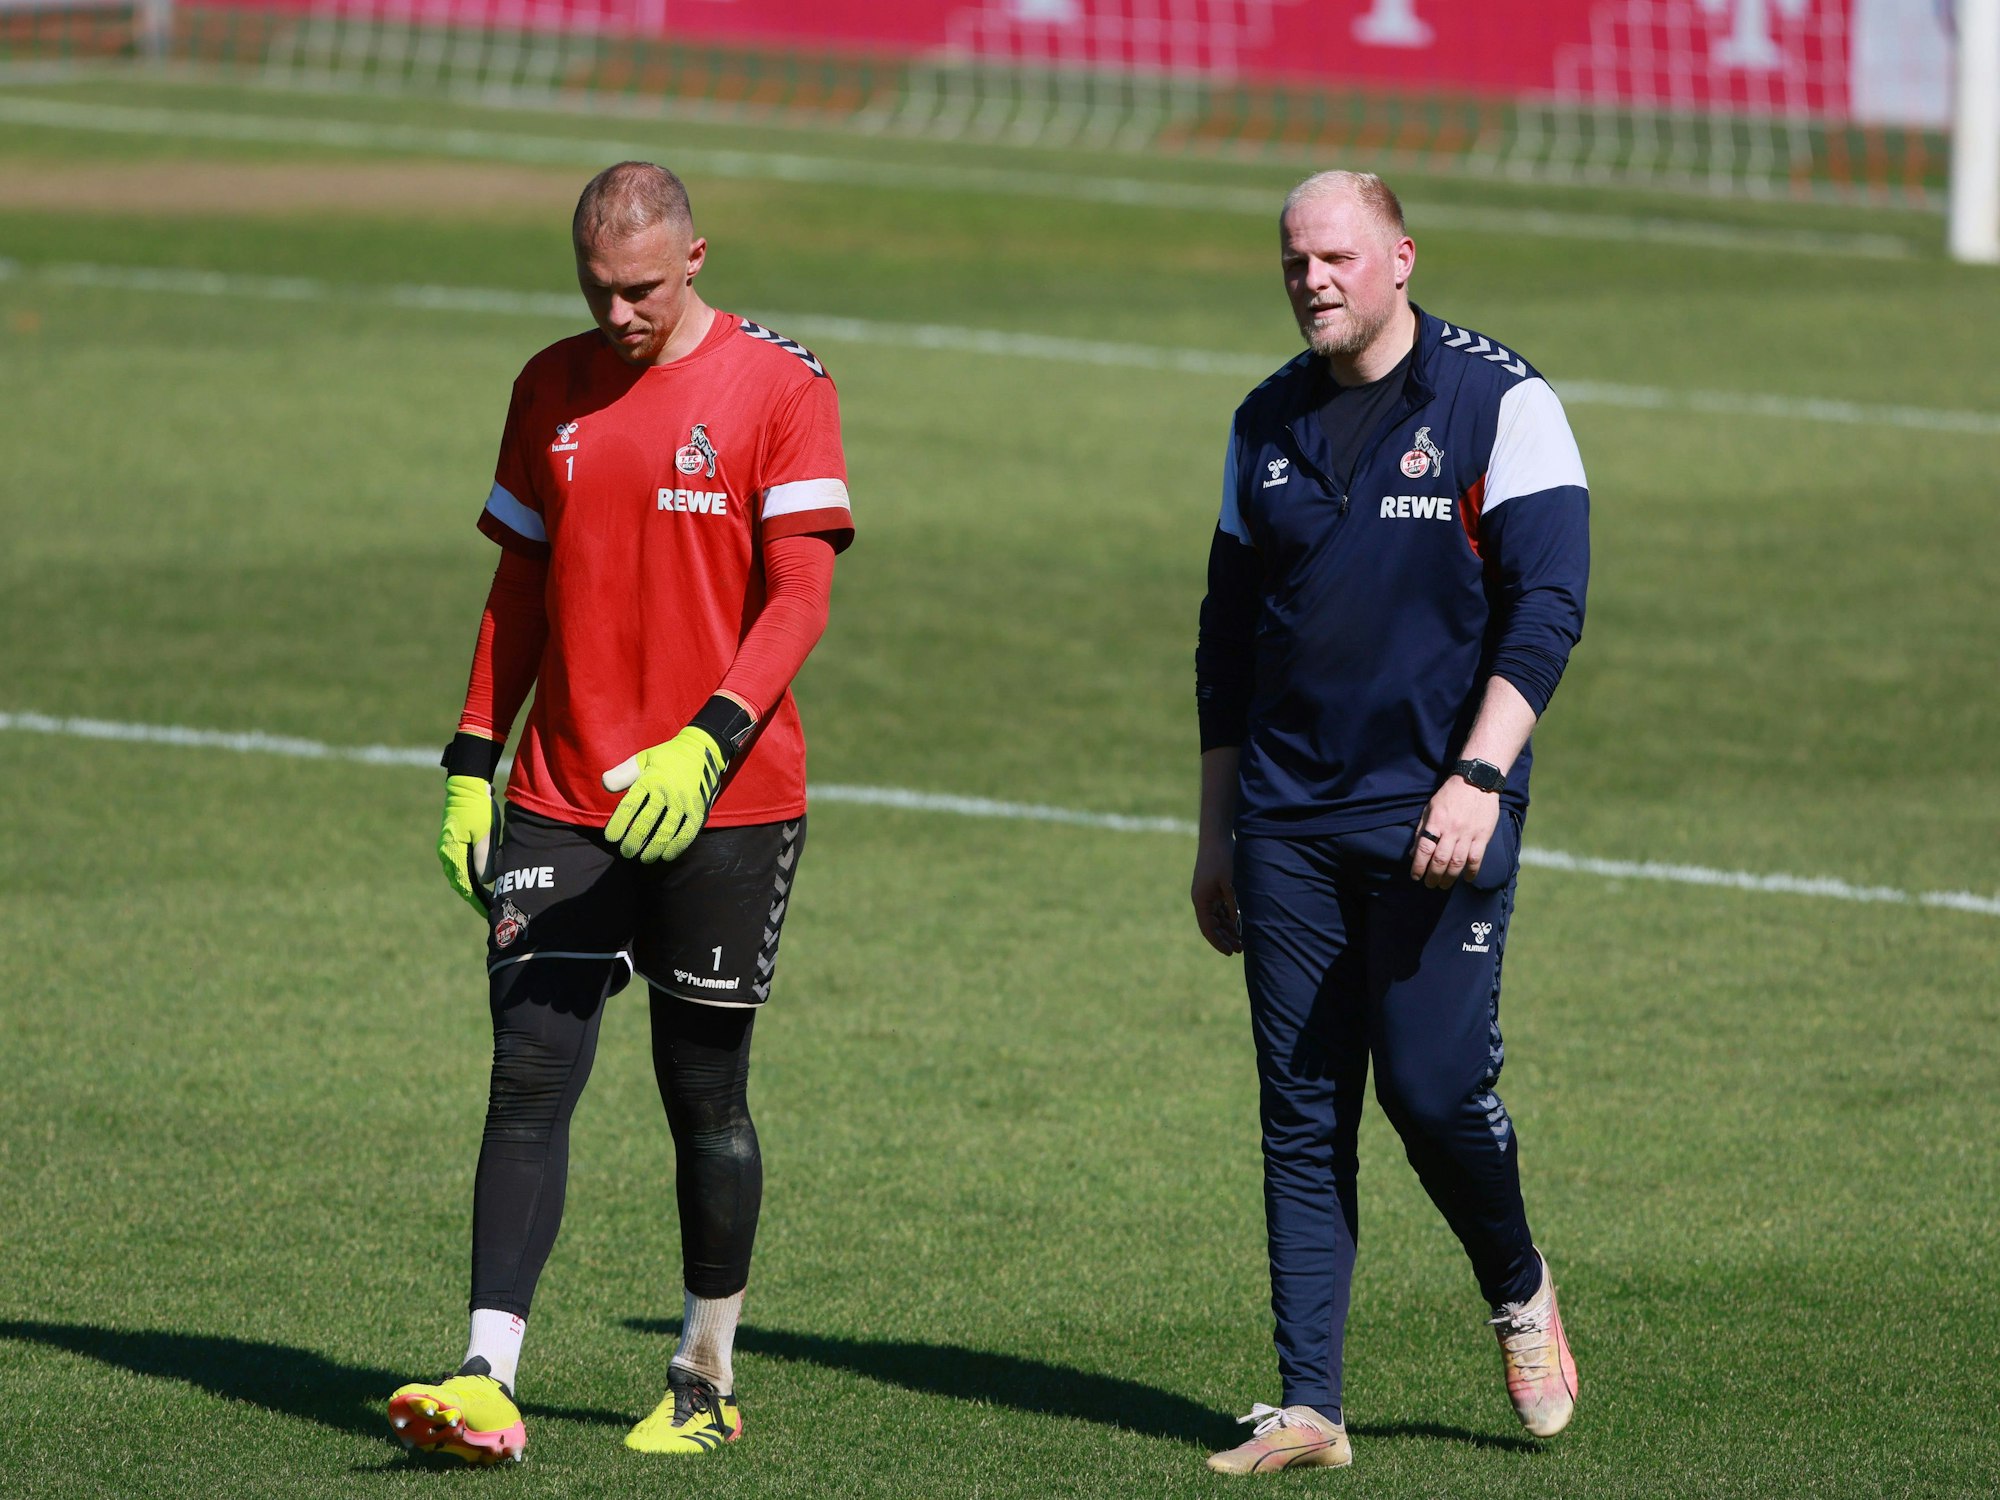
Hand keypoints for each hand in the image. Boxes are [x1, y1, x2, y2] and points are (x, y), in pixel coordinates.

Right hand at [438, 775, 495, 912]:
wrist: (466, 787)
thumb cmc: (477, 809)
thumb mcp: (485, 833)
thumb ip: (483, 857)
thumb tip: (484, 881)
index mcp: (452, 851)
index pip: (464, 883)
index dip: (475, 899)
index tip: (486, 910)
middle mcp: (446, 852)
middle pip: (458, 882)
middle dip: (472, 896)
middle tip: (488, 908)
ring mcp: (447, 847)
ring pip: (457, 874)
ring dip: (469, 887)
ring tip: (485, 898)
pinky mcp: (452, 841)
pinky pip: (458, 864)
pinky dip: (468, 875)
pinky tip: (479, 880)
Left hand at [602, 726, 725, 862]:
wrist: (704, 749)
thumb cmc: (668, 757)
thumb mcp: (643, 758)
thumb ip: (623, 773)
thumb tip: (605, 785)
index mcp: (650, 779)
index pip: (630, 805)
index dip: (618, 823)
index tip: (611, 838)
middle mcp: (667, 792)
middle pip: (646, 822)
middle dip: (634, 841)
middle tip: (626, 852)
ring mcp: (684, 802)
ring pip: (666, 830)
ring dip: (654, 847)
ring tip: (644, 858)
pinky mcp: (699, 809)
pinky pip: (688, 832)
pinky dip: (677, 846)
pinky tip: (667, 855)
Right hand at [1191, 836, 1242, 954]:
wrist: (1216, 838)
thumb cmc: (1221, 859)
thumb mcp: (1229, 884)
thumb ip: (1232, 904)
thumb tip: (1236, 922)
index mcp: (1201, 900)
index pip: (1208, 928)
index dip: (1218, 942)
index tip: (1229, 953)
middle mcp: (1202, 899)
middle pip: (1213, 925)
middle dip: (1225, 938)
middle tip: (1240, 950)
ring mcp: (1208, 894)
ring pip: (1218, 918)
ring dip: (1228, 929)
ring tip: (1242, 941)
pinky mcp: (1214, 888)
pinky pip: (1221, 908)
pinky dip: (1229, 917)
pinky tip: (1240, 924)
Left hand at [1410, 776, 1500, 888]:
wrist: (1476, 781)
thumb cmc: (1450, 795)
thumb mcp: (1430, 808)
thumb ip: (1421, 830)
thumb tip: (1413, 853)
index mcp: (1436, 822)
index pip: (1424, 848)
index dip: (1418, 866)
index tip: (1415, 876)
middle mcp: (1451, 830)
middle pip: (1441, 859)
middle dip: (1433, 876)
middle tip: (1430, 885)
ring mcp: (1468, 833)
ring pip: (1458, 862)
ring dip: (1450, 877)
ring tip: (1444, 885)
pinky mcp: (1483, 835)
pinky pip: (1477, 858)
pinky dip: (1472, 871)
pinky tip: (1467, 879)